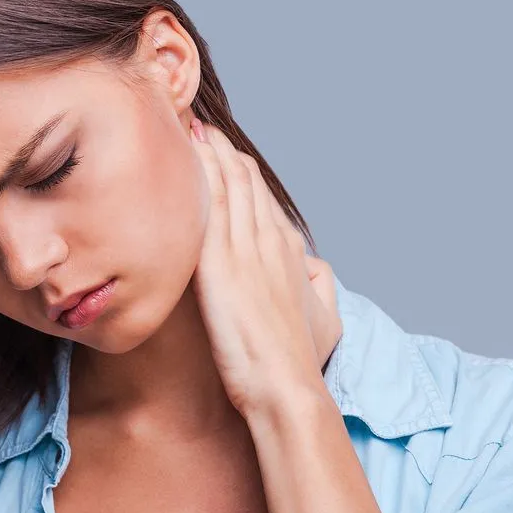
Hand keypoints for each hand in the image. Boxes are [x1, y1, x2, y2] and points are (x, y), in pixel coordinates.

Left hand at [188, 117, 341, 416]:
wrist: (287, 387)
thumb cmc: (299, 360)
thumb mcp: (324, 317)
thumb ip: (319, 285)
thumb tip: (316, 267)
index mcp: (289, 253)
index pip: (263, 200)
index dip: (243, 172)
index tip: (225, 151)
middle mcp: (270, 242)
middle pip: (246, 183)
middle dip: (224, 151)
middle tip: (201, 125)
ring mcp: (247, 250)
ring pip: (229, 185)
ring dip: (211, 153)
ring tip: (191, 127)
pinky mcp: (222, 265)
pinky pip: (211, 207)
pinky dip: (202, 176)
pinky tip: (187, 156)